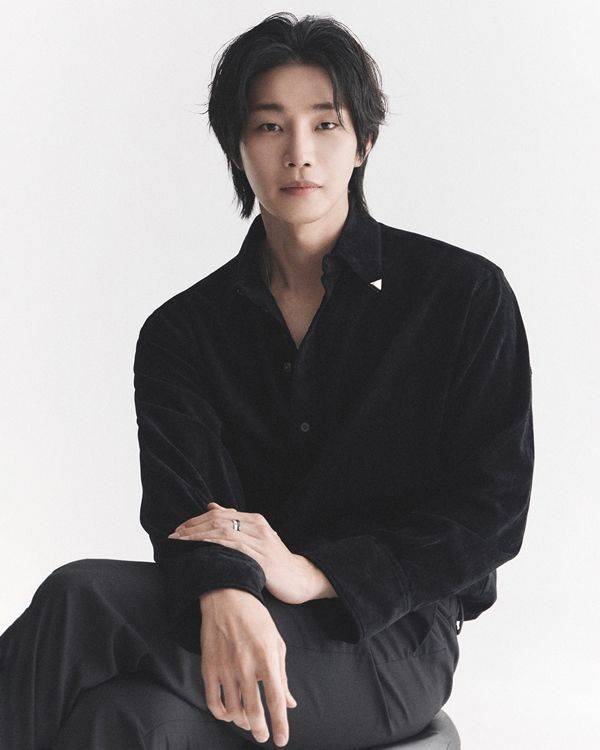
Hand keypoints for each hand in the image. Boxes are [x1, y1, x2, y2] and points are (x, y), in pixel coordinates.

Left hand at [168, 502, 314, 604]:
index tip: (180, 528)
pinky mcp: (261, 556)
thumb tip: (211, 506)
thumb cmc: (275, 560)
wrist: (299, 578)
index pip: (220, 514)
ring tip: (180, 541)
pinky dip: (214, 545)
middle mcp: (258, 526)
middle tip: (174, 535)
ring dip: (198, 536)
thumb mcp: (256, 538)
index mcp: (255, 520)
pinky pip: (233, 546)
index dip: (197, 520)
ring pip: (223, 531)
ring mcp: (260, 540)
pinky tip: (200, 548)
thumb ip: (235, 522)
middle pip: (219, 520)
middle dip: (194, 526)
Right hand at [199, 588, 296, 746]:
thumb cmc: (256, 620)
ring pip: (233, 710)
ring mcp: (225, 667)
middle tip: (262, 737)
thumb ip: (282, 676)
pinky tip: (228, 714)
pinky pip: (213, 702)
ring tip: (247, 722)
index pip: (275, 700)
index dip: (280, 724)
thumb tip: (290, 704)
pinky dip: (221, 714)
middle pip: (253, 710)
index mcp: (266, 658)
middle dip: (259, 730)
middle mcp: (245, 665)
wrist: (227, 598)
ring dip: (241, 722)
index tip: (281, 741)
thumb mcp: (276, 643)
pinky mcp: (209, 667)